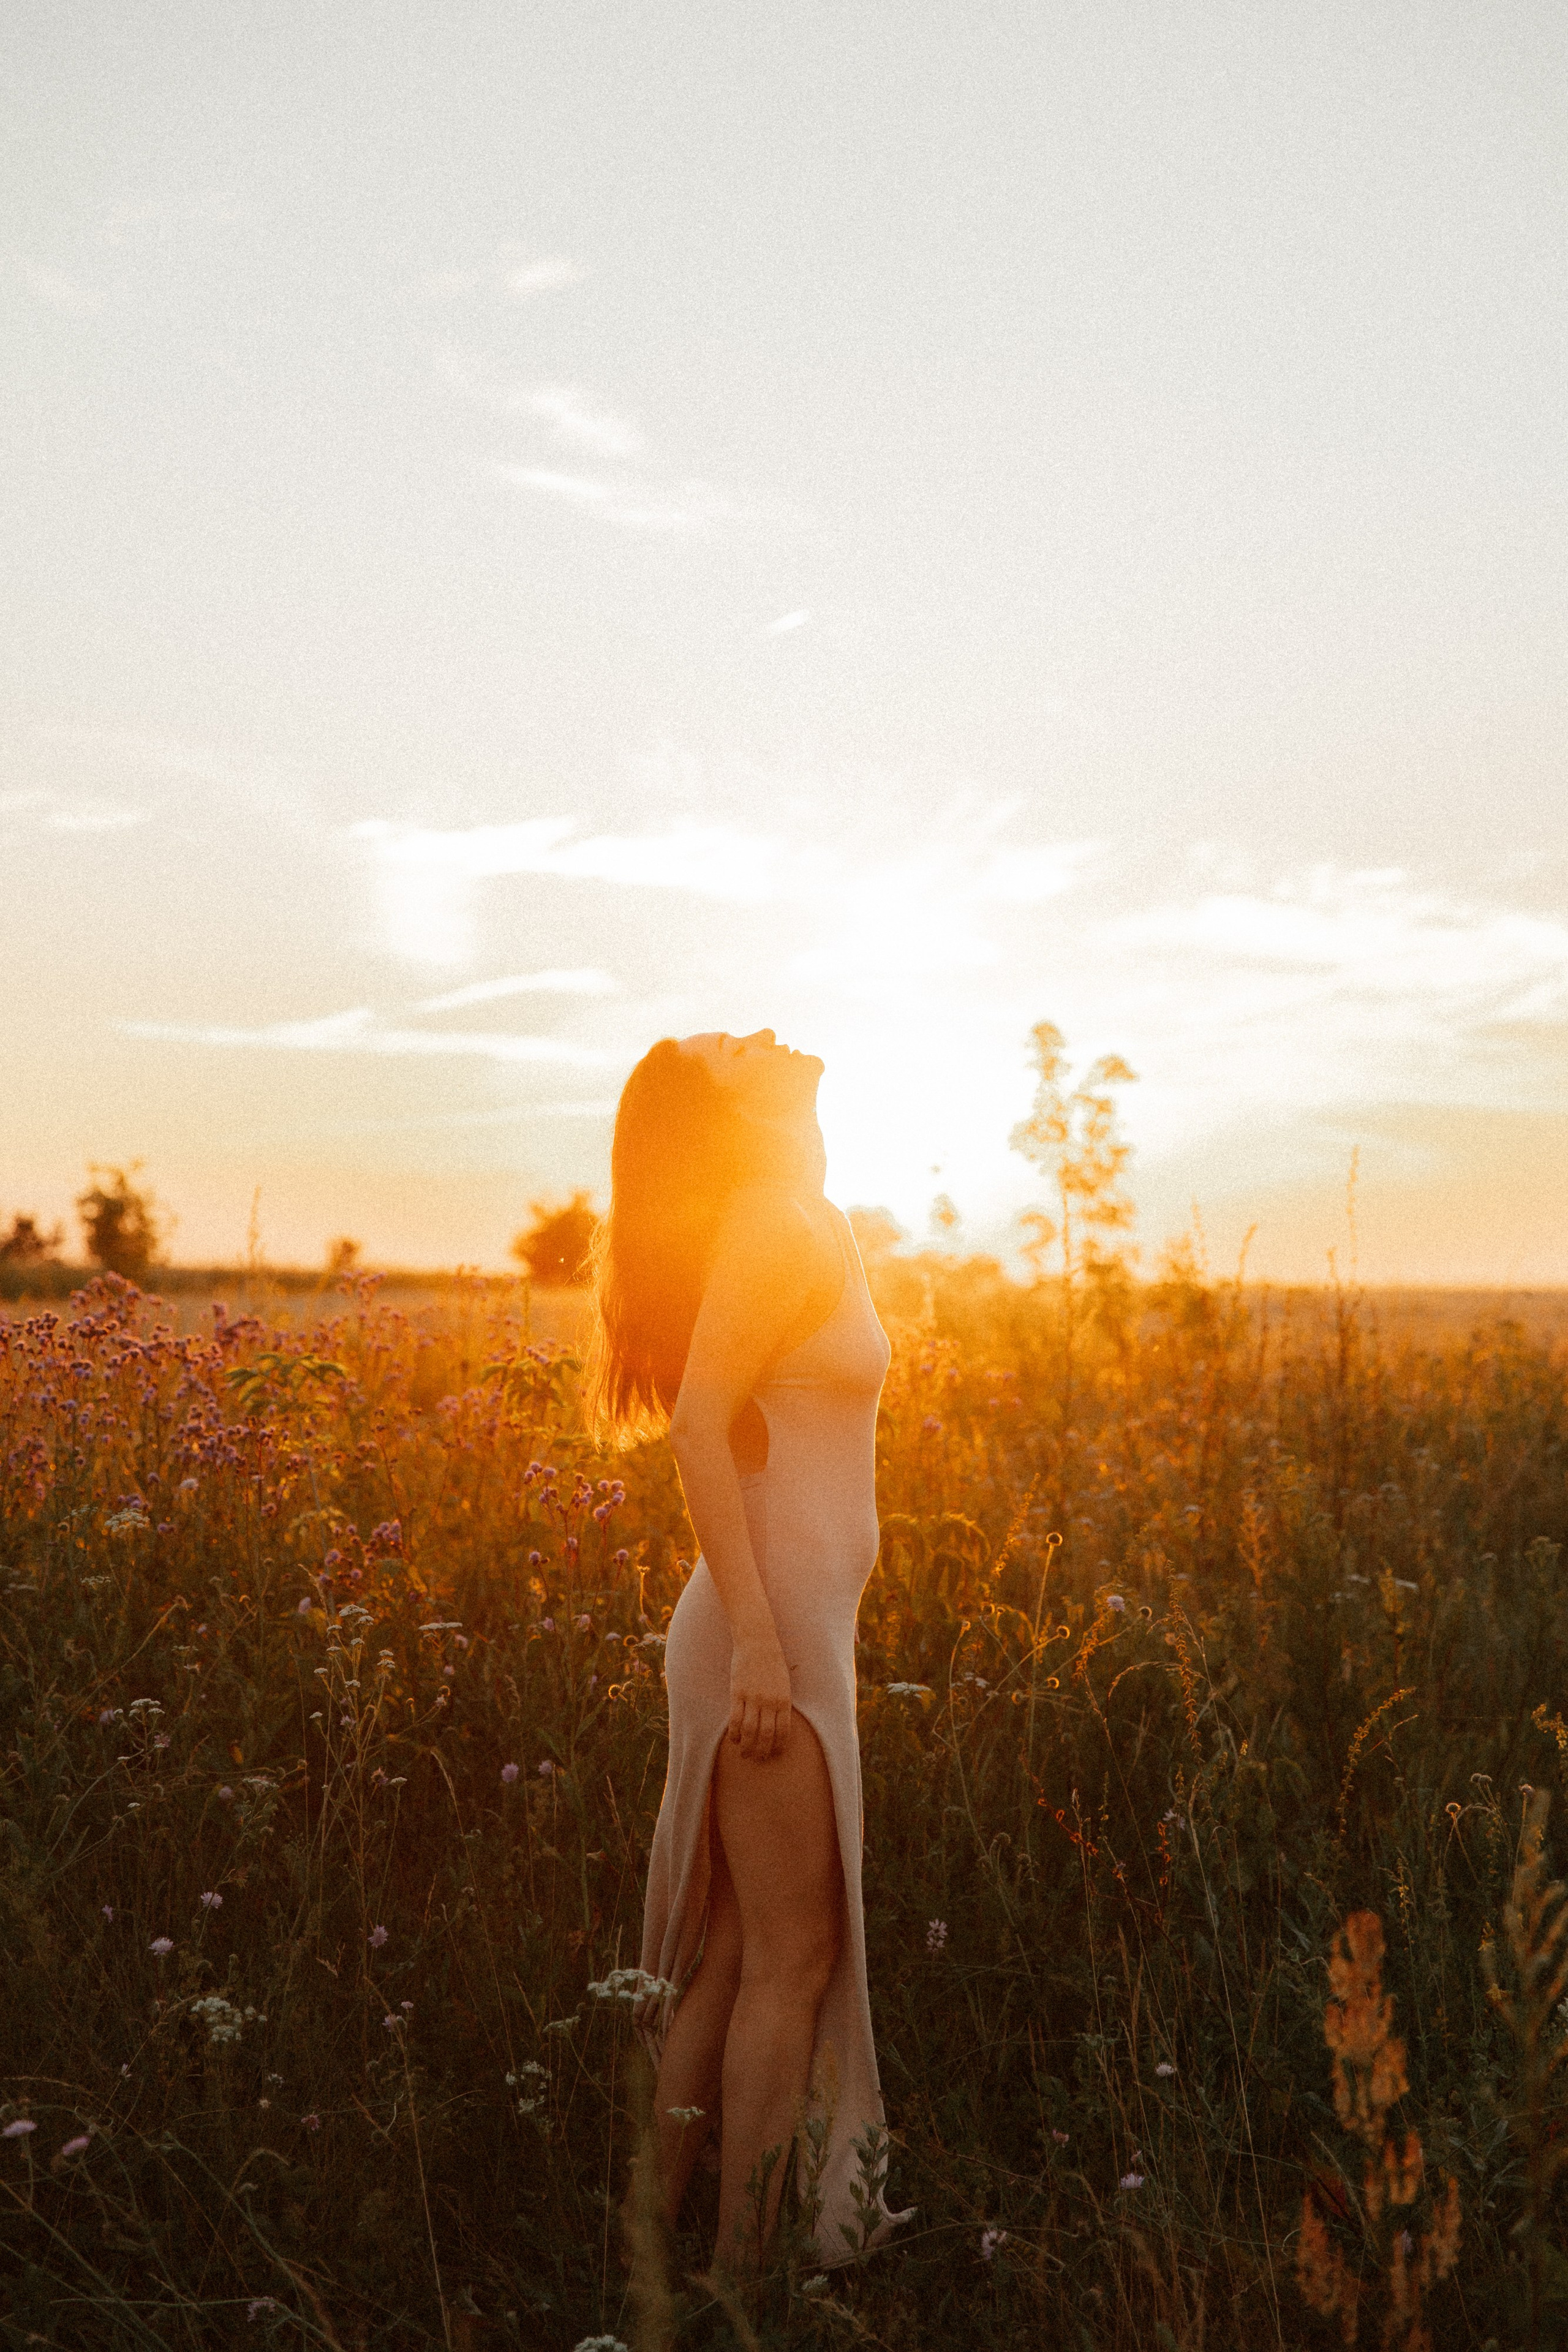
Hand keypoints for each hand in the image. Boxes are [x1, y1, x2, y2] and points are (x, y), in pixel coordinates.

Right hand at [728, 1631, 791, 1761]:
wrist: (757, 1641)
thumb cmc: (772, 1662)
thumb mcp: (784, 1683)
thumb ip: (781, 1703)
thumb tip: (778, 1724)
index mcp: (784, 1699)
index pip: (783, 1731)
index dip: (778, 1746)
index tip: (774, 1753)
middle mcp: (769, 1701)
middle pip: (766, 1735)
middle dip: (762, 1751)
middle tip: (758, 1758)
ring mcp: (752, 1697)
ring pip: (749, 1730)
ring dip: (747, 1745)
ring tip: (745, 1753)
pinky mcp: (737, 1693)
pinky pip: (735, 1719)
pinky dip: (734, 1732)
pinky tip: (733, 1739)